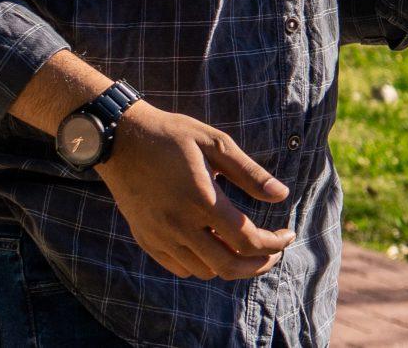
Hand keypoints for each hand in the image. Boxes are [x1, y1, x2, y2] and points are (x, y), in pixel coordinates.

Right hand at [96, 102, 293, 279]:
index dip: (275, 243)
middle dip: (258, 265)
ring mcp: (161, 236)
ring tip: (244, 248)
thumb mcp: (214, 143)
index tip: (288, 235)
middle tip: (273, 253)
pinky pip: (181, 268)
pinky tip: (212, 246)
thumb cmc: (171, 135)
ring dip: (231, 265)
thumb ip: (249, 172)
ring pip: (205, 271)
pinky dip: (203, 265)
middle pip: (229, 266)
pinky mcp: (147, 240)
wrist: (120, 139)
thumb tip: (282, 195)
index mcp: (202, 200)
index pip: (248, 240)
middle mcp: (180, 225)